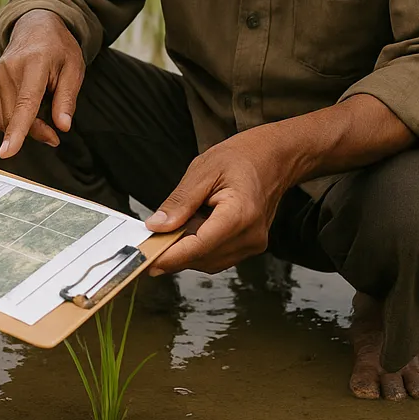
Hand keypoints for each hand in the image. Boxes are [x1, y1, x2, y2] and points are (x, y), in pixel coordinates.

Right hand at [0, 9, 84, 158]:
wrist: (35, 26)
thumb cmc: (58, 48)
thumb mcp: (74, 69)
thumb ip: (67, 99)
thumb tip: (63, 126)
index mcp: (34, 64)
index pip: (25, 103)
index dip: (18, 130)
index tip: (8, 152)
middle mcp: (8, 70)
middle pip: (16, 117)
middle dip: (36, 131)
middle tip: (55, 133)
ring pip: (5, 119)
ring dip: (25, 126)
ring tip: (44, 113)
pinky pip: (0, 114)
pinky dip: (14, 119)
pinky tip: (29, 107)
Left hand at [144, 127, 294, 275]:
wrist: (271, 158)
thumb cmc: (240, 158)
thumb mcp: (202, 171)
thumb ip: (179, 202)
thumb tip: (157, 225)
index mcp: (241, 214)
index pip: (200, 246)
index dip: (170, 256)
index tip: (146, 259)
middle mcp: (251, 235)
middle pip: (203, 257)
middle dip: (174, 253)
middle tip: (148, 241)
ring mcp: (253, 244)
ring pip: (209, 261)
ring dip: (186, 250)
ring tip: (176, 225)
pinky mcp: (249, 246)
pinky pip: (217, 256)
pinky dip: (199, 248)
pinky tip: (191, 229)